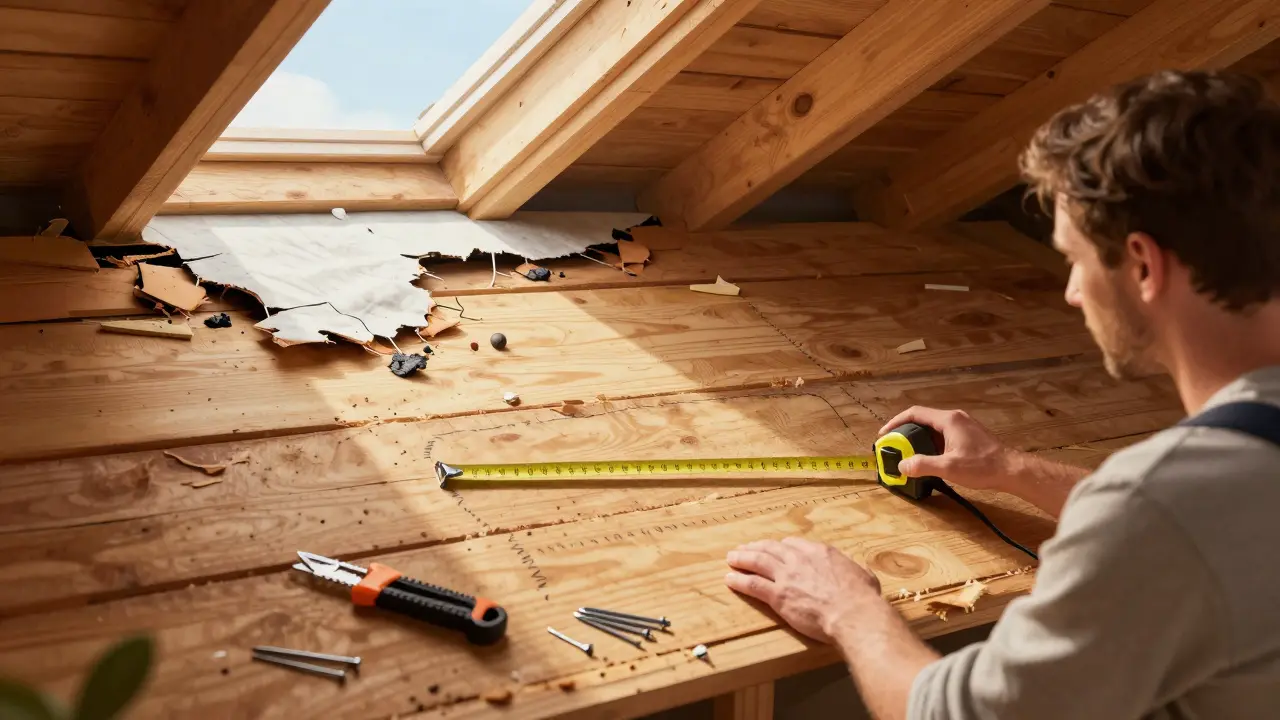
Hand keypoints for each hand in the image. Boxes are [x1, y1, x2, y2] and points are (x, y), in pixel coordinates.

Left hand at [725, 538, 882, 642]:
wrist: (852, 613)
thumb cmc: (862, 598)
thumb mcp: (864, 576)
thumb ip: (858, 571)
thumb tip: (863, 573)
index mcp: (820, 552)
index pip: (793, 544)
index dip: (781, 547)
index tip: (774, 548)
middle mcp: (799, 559)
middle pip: (771, 548)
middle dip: (756, 547)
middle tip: (745, 548)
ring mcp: (786, 576)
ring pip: (757, 562)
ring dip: (742, 558)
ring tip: (731, 558)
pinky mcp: (778, 595)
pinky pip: (752, 584)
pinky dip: (739, 580)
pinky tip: (730, 579)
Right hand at [878, 406, 1016, 491]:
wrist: (1012, 470)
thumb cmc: (982, 466)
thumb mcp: (949, 468)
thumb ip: (922, 465)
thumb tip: (902, 466)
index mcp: (948, 420)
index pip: (914, 414)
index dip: (896, 422)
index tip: (884, 435)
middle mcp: (955, 417)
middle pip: (923, 419)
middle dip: (906, 432)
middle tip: (894, 446)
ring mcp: (964, 425)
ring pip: (934, 427)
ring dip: (919, 438)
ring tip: (908, 453)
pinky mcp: (969, 434)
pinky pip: (944, 434)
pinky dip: (931, 442)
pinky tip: (930, 457)